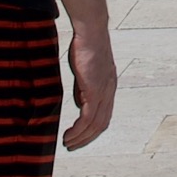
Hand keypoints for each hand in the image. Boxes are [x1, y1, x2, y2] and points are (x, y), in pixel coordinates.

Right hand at [64, 18, 117, 148]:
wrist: (91, 30)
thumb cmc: (85, 46)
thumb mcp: (84, 71)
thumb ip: (82, 89)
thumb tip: (78, 105)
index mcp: (108, 86)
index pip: (104, 115)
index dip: (92, 130)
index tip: (79, 137)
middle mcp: (109, 92)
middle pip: (101, 125)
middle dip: (87, 139)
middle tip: (72, 146)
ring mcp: (103, 92)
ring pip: (95, 125)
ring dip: (81, 138)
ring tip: (68, 144)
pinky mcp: (94, 91)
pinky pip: (87, 118)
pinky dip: (78, 131)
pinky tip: (68, 135)